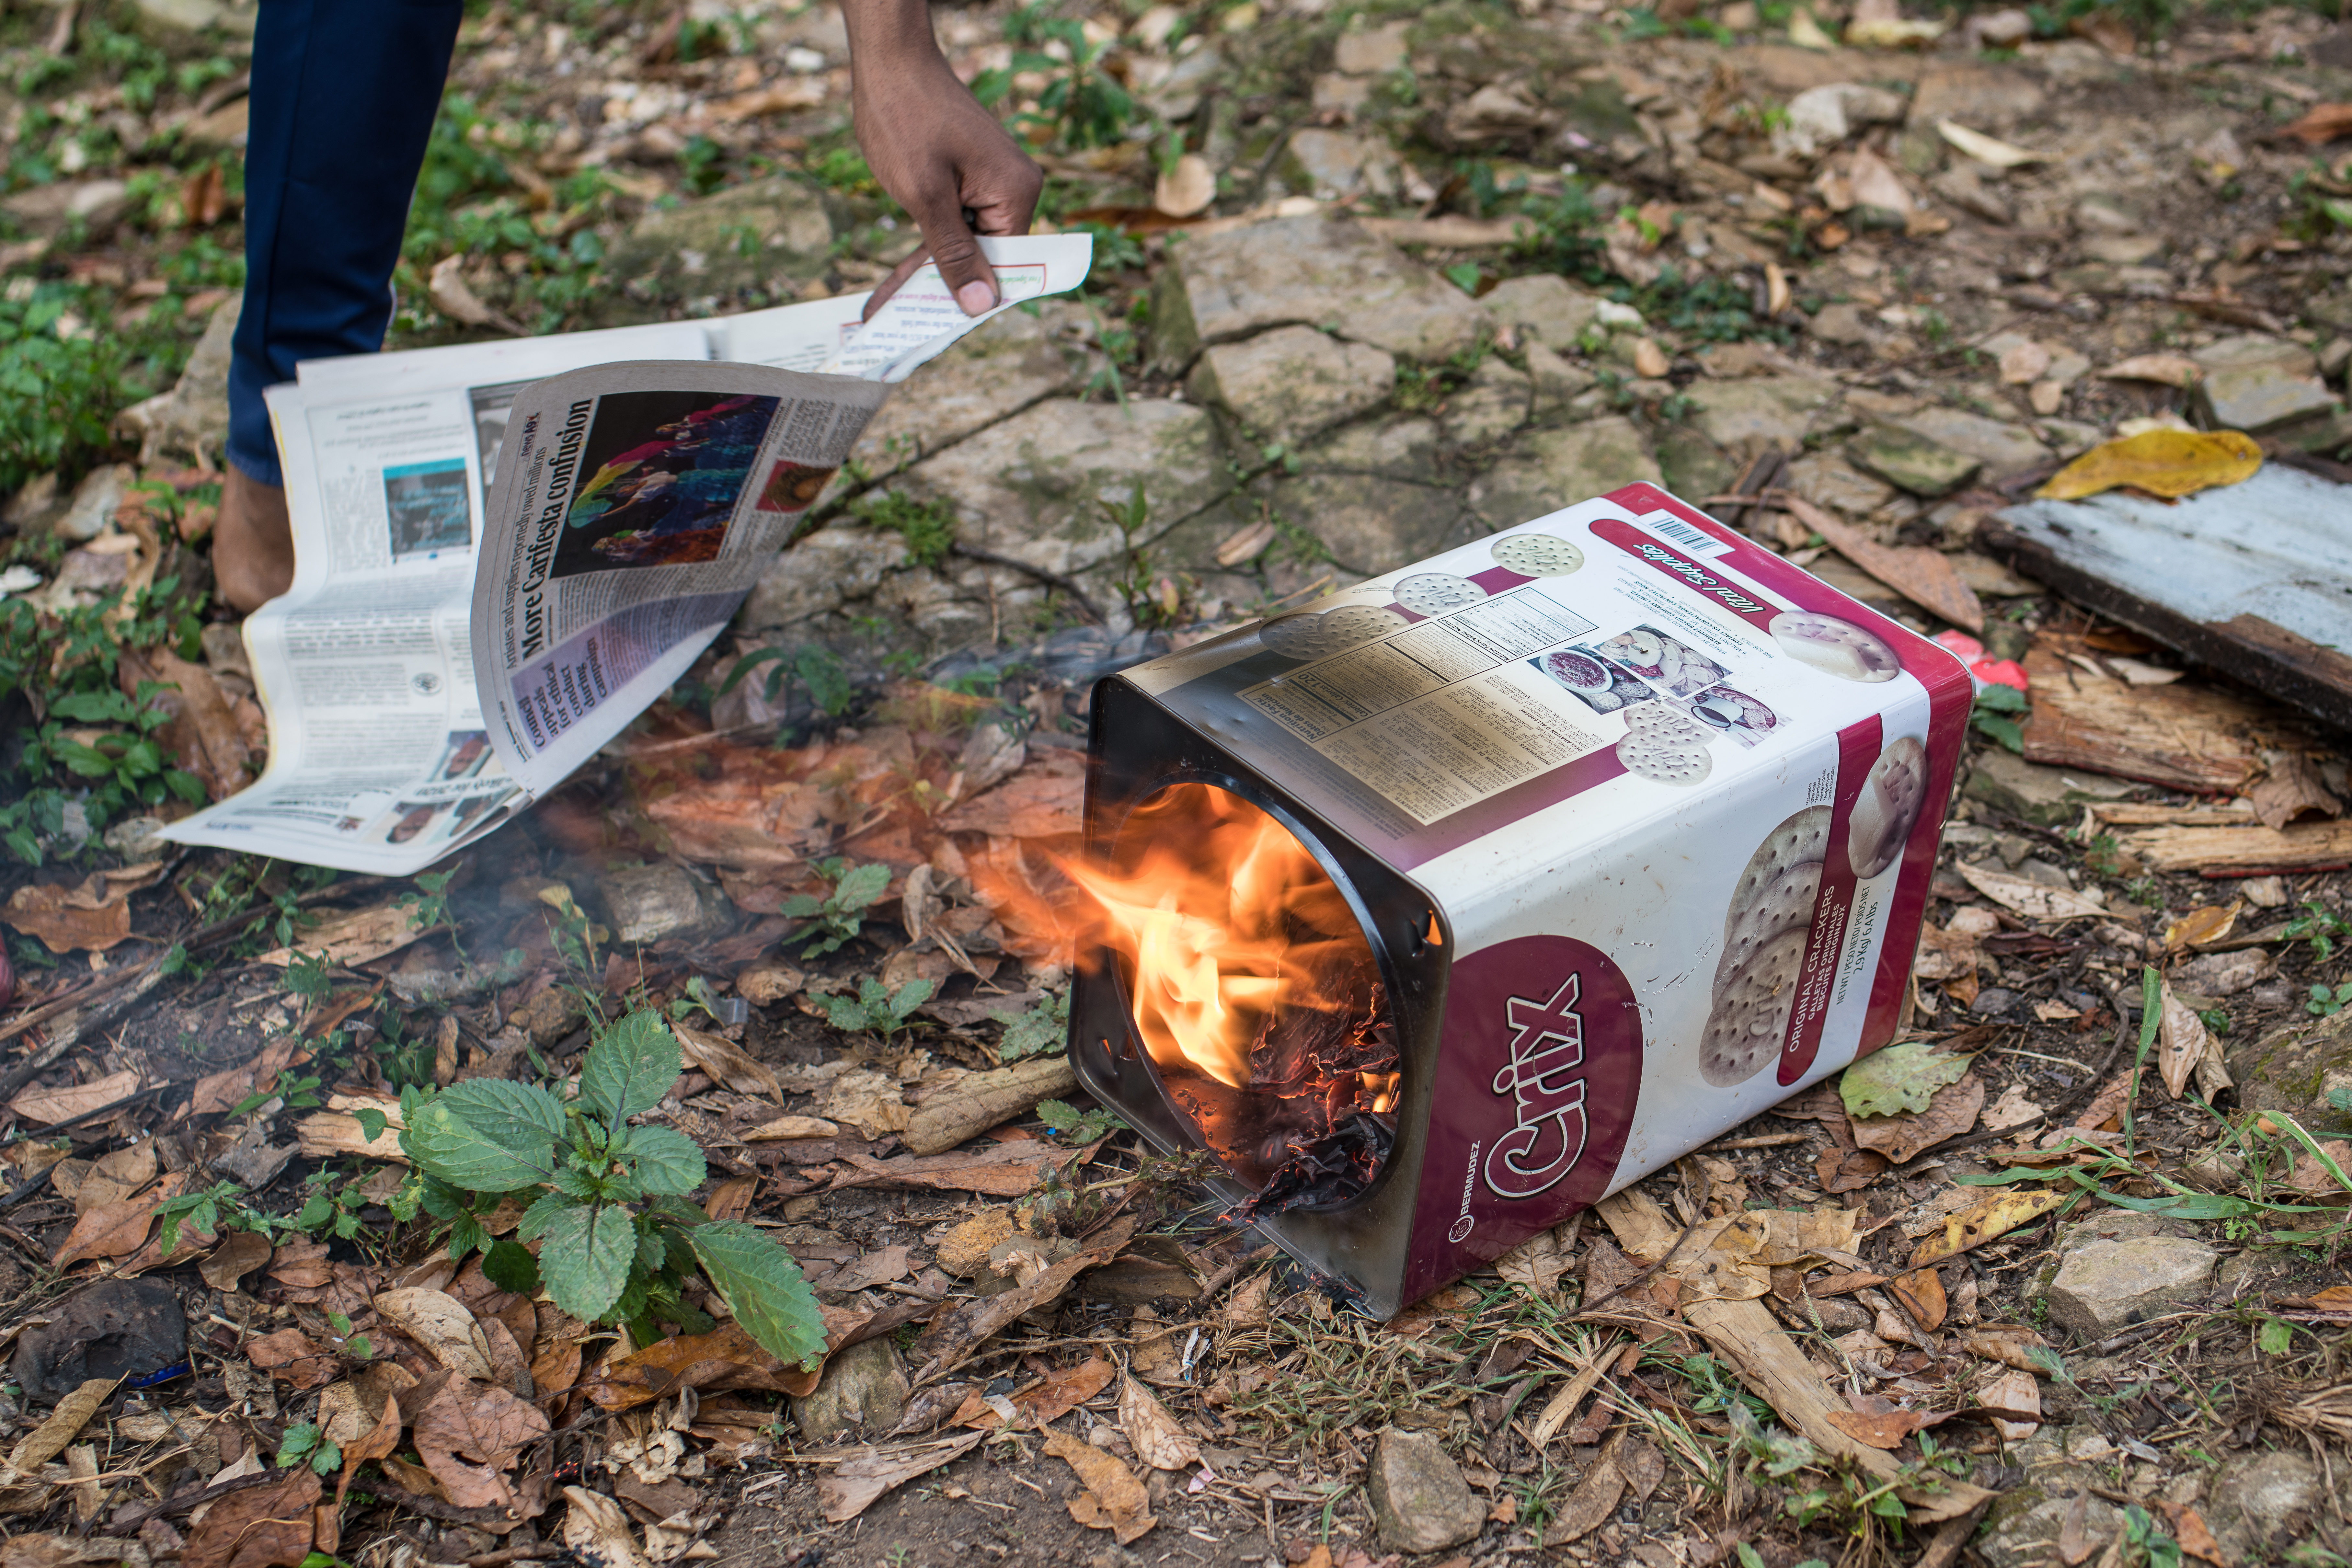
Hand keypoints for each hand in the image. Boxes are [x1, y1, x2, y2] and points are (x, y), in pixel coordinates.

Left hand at [843, 0, 1041, 319]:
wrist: (890, 58)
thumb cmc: (905, 116)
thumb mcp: (924, 195)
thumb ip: (953, 252)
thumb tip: (979, 304)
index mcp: (1016, 193)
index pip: (1004, 265)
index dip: (970, 298)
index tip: (933, 330)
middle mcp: (1016, 187)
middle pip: (985, 257)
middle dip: (941, 286)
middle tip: (894, 318)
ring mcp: (995, 180)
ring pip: (967, 243)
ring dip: (930, 268)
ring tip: (886, 302)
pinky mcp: (973, 174)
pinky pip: (958, 221)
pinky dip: (930, 243)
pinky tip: (902, 271)